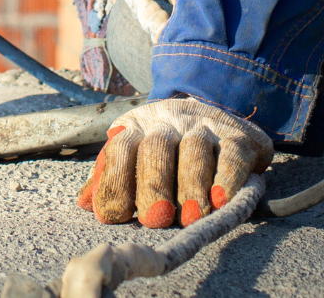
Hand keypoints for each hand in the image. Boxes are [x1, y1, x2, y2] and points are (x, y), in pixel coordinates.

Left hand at [76, 97, 272, 227]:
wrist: (216, 104)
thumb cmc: (168, 146)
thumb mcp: (135, 153)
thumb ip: (110, 176)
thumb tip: (85, 203)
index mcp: (137, 127)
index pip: (120, 148)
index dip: (114, 180)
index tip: (113, 215)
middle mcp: (168, 122)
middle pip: (156, 149)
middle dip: (153, 185)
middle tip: (155, 218)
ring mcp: (204, 126)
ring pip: (194, 150)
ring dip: (191, 186)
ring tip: (190, 218)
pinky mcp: (238, 136)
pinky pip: (232, 154)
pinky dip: (227, 177)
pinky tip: (220, 199)